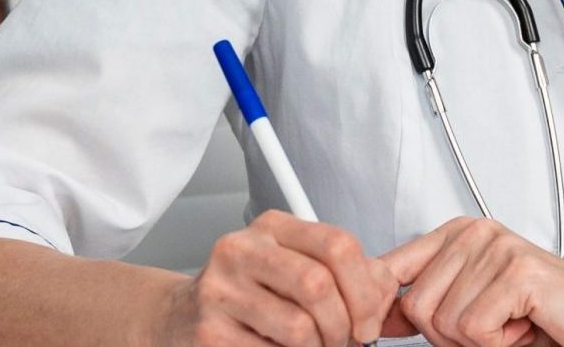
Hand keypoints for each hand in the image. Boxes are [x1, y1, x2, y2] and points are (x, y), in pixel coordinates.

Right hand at [157, 210, 398, 346]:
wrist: (182, 317)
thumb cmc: (252, 294)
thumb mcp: (297, 268)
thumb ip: (346, 274)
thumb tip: (381, 294)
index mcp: (273, 228)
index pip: (338, 245)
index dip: (365, 291)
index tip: (369, 321)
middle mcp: (242, 250)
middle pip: (319, 285)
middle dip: (343, 325)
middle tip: (343, 341)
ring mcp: (221, 290)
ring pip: (300, 328)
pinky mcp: (210, 332)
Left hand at [380, 217, 563, 346]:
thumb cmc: (551, 320)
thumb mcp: (474, 310)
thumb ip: (427, 303)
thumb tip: (373, 315)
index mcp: (459, 235)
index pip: (389, 271)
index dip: (389, 313)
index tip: (395, 332)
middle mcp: (474, 232)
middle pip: (413, 306)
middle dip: (449, 337)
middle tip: (495, 327)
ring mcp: (496, 248)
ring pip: (442, 322)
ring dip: (479, 342)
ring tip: (515, 323)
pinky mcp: (517, 271)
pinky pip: (473, 329)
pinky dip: (499, 344)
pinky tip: (527, 325)